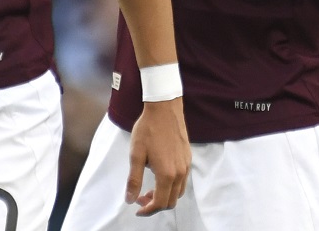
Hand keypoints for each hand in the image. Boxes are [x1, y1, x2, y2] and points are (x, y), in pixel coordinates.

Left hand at [126, 98, 189, 215]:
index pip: (160, 203)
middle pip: (171, 201)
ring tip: (149, 188)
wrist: (164, 109)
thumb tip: (130, 199)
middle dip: (155, 204)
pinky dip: (171, 186)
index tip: (137, 208)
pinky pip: (182, 180)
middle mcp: (180, 173)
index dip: (147, 210)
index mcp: (166, 174)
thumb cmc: (148, 130)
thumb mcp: (136, 155)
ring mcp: (186, 166)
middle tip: (140, 197)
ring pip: (178, 192)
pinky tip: (159, 175)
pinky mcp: (188, 158)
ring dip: (164, 196)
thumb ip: (133, 180)